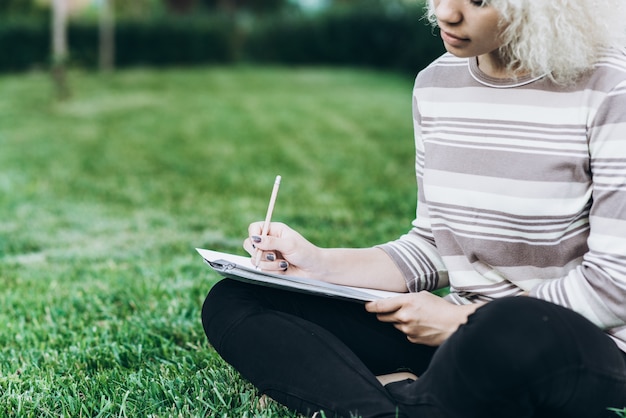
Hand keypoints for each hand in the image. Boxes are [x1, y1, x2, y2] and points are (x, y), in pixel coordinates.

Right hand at [243, 222, 320, 276]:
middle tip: (272, 256)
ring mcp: (268, 255)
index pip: (254, 228)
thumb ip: (271, 242)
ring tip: (284, 263)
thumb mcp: (289, 244)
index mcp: (274, 230)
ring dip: (270, 264)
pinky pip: (262, 270)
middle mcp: (269, 241)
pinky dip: (273, 270)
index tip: (258, 243)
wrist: (314, 270)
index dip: (253, 235)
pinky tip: (284, 268)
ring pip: (255, 259)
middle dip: (259, 253)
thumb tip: (255, 239)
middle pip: (249, 244)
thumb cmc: (305, 253)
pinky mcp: (269, 267)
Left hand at [365, 291, 482, 345]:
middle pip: (383, 317)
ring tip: (415, 317)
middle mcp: (404, 316)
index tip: (367, 306)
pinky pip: (406, 333)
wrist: (455, 324)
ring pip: (395, 325)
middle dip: (384, 314)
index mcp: (406, 302)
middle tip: (392, 310)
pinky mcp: (413, 339)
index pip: (380, 305)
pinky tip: (421, 326)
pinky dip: (410, 330)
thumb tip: (395, 301)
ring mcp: (407, 329)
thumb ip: (406, 299)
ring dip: (400, 322)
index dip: (371, 307)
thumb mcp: (422, 295)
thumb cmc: (441, 308)